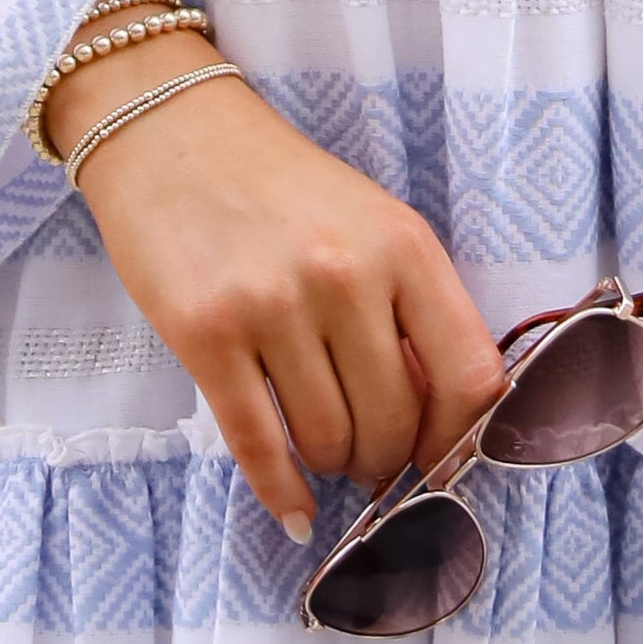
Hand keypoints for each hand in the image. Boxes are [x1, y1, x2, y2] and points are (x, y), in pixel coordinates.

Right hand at [60, 33, 505, 542]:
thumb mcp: (372, 224)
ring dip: (331, 464)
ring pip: (327, 440)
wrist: (171, 133)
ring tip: (324, 451)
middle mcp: (344, 275)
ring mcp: (271, 305)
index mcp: (404, 246)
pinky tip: (292, 510)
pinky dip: (280, 491)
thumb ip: (410, 309)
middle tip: (369, 459)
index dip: (461, 438)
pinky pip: (258, 445)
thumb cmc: (282, 188)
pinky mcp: (205, 335)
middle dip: (385, 459)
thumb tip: (436, 422)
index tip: (443, 458)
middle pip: (394, 422)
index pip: (471, 376)